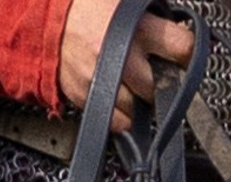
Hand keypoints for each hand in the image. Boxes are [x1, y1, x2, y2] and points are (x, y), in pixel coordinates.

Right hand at [58, 0, 194, 131]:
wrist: (43, 17)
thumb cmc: (86, 4)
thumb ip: (154, 12)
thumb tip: (180, 25)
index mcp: (137, 26)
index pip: (184, 49)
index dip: (186, 52)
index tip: (181, 53)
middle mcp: (121, 57)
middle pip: (162, 87)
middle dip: (161, 80)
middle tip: (154, 68)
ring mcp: (101, 81)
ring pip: (139, 109)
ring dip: (140, 99)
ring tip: (131, 80)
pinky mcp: (85, 97)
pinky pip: (116, 122)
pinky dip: (121, 114)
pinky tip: (116, 93)